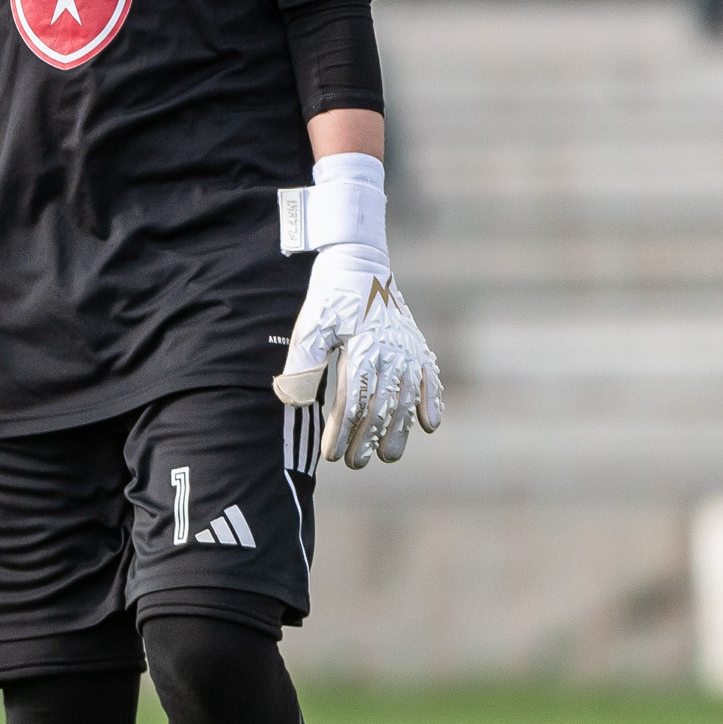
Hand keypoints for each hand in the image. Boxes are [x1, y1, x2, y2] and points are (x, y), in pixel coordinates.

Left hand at [276, 250, 443, 465]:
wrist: (359, 260)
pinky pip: (430, 379)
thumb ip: (303, 362)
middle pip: (382, 409)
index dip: (343, 433)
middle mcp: (391, 354)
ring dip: (399, 431)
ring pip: (407, 401)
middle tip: (356, 463)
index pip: (354, 404)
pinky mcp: (416, 345)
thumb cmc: (330, 295)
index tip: (331, 455)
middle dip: (368, 440)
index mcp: (363, 351)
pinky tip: (429, 424)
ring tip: (388, 456)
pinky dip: (432, 401)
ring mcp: (408, 351)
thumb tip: (290, 399)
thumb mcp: (310, 324)